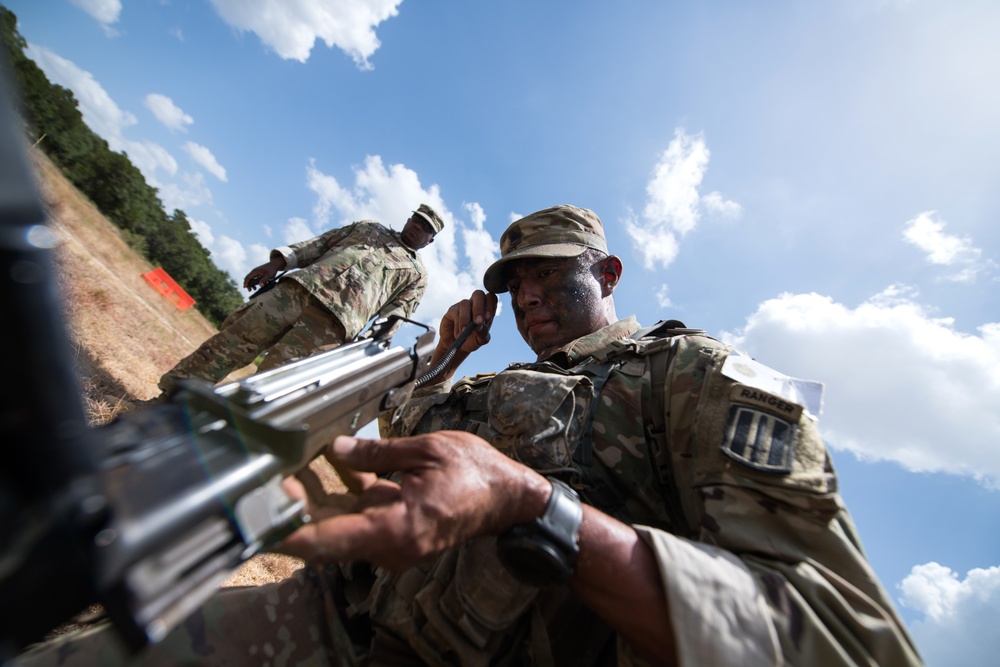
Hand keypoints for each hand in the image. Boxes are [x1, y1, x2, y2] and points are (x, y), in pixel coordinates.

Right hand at [243, 257, 285, 290]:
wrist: (275, 265)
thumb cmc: (271, 269)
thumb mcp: (268, 275)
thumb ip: (264, 280)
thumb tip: (260, 285)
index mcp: (255, 271)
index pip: (248, 277)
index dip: (246, 282)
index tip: (245, 287)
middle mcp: (254, 272)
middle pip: (248, 278)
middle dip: (248, 284)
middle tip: (250, 290)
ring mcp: (257, 273)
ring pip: (252, 279)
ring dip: (252, 284)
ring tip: (255, 289)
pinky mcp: (259, 274)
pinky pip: (255, 279)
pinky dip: (255, 283)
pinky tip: (258, 285)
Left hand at [279, 432, 549, 570]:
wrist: (507, 498)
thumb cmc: (476, 473)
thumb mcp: (426, 451)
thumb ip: (378, 453)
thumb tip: (338, 449)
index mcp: (398, 528)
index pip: (328, 539)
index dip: (288, 532)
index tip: (258, 519)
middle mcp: (390, 545)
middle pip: (325, 536)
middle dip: (291, 511)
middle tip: (259, 482)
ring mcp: (392, 543)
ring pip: (338, 528)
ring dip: (312, 504)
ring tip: (284, 472)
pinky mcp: (394, 534)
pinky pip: (358, 520)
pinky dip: (339, 498)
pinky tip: (325, 468)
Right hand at [440, 290, 497, 352]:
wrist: (456, 346)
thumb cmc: (471, 340)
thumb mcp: (480, 339)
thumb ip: (483, 333)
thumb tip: (480, 326)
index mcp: (486, 309)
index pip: (491, 298)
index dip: (491, 304)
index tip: (488, 318)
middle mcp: (474, 304)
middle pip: (478, 294)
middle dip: (479, 308)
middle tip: (478, 322)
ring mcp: (463, 306)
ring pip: (465, 303)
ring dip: (466, 318)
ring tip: (465, 332)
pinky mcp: (452, 310)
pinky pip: (455, 312)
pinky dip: (458, 324)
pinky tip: (458, 334)